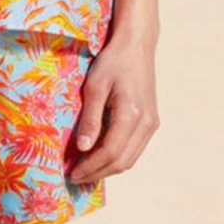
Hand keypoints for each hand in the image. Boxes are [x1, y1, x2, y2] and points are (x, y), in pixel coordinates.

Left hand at [67, 33, 159, 185]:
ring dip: (108, 169)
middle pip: (122, 161)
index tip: (72, 173)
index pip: (110, 152)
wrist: (137, 46)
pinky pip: (135, 149)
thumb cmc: (114, 61)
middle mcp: (146, 123)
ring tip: (86, 171)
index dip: (90, 167)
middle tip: (75, 177)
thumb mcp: (95, 87)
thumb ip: (90, 119)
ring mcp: (151, 124)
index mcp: (132, 114)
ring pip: (131, 159)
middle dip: (98, 173)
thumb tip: (83, 148)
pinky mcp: (151, 122)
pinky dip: (118, 158)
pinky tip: (100, 157)